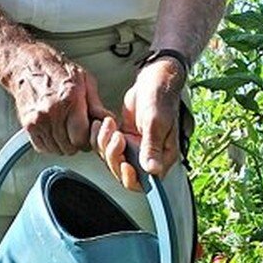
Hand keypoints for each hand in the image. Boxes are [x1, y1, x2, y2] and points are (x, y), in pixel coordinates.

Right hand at [5, 42, 109, 154]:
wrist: (26, 64)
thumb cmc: (57, 70)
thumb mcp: (84, 81)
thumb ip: (97, 104)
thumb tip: (109, 121)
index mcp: (69, 100)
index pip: (81, 138)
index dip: (88, 139)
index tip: (88, 132)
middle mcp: (52, 112)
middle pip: (71, 147)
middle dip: (77, 142)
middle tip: (77, 130)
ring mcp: (38, 120)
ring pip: (58, 150)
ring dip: (64, 144)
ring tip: (65, 128)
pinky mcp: (28, 125)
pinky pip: (44, 147)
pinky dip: (51, 143)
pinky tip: (54, 130)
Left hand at [90, 58, 185, 191]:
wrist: (154, 79)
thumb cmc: (161, 98)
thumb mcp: (156, 122)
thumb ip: (152, 147)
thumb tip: (153, 170)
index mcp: (162, 157)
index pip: (145, 182)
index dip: (130, 177)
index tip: (124, 162)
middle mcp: (148, 156)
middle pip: (124, 172)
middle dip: (114, 156)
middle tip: (116, 136)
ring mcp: (134, 148)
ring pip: (112, 159)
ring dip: (105, 144)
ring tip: (109, 124)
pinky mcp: (124, 139)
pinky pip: (106, 146)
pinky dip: (100, 136)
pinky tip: (104, 123)